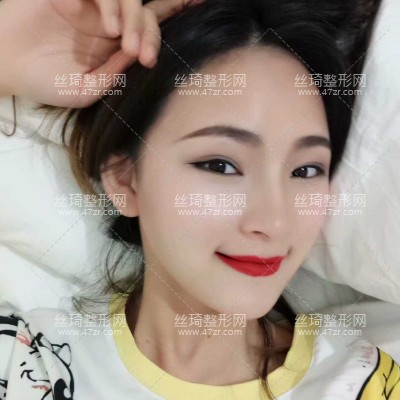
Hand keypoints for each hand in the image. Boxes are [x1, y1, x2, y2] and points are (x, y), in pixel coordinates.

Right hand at [0, 0, 198, 106]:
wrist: (6, 65)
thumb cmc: (46, 82)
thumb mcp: (87, 91)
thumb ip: (114, 75)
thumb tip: (139, 55)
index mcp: (115, 46)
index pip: (150, 28)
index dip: (175, 13)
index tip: (200, 7)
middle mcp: (108, 22)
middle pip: (146, 13)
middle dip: (151, 32)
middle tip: (144, 56)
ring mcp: (90, 6)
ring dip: (133, 19)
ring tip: (123, 42)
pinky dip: (109, 3)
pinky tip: (108, 27)